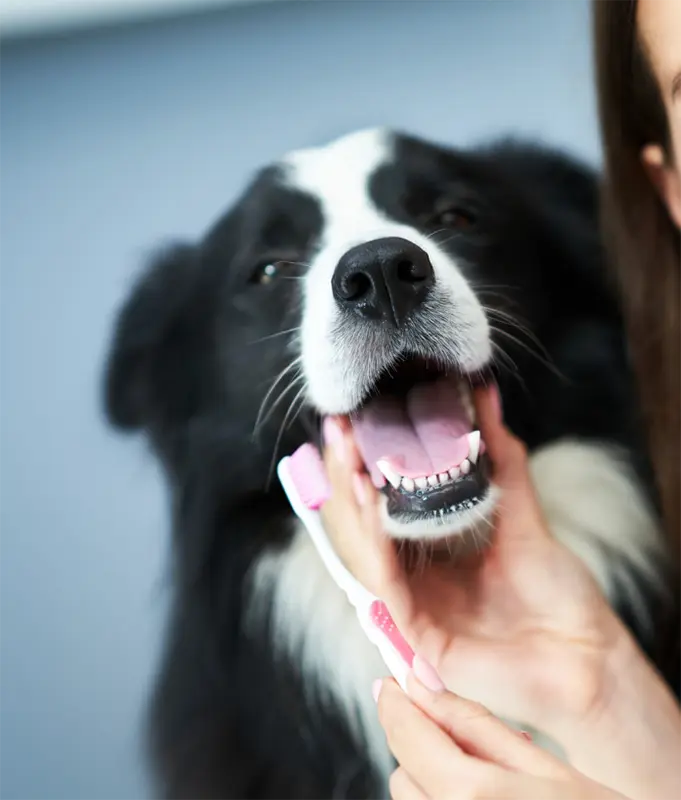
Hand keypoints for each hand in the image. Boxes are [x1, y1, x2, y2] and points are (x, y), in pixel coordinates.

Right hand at [320, 385, 680, 798]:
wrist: (587, 653)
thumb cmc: (557, 593)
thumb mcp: (522, 514)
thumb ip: (501, 459)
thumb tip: (486, 397)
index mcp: (431, 553)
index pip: (383, 503)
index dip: (366, 462)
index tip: (357, 421)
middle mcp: (414, 578)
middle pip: (364, 523)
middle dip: (347, 475)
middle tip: (341, 430)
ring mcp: (412, 606)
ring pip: (367, 551)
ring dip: (353, 505)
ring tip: (350, 461)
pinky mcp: (418, 636)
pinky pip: (387, 586)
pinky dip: (375, 545)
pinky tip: (371, 507)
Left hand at [376, 671, 629, 799]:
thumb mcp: (543, 766)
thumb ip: (474, 724)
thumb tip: (422, 684)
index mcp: (471, 795)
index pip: (407, 736)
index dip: (394, 703)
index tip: (391, 682)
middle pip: (404, 771)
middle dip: (421, 741)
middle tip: (459, 728)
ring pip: (413, 798)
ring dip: (430, 774)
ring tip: (484, 770)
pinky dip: (442, 798)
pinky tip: (485, 796)